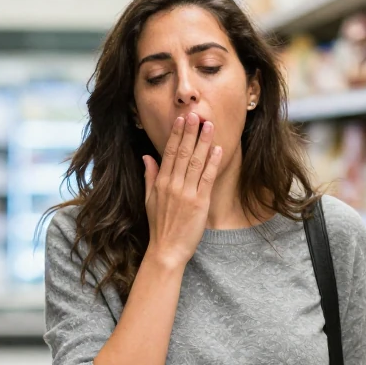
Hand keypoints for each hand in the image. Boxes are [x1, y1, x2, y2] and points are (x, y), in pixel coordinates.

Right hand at [142, 113, 222, 268]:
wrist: (167, 250)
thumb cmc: (159, 226)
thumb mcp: (149, 200)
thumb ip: (150, 176)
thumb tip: (147, 157)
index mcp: (161, 183)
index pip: (169, 153)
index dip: (177, 135)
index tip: (182, 120)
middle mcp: (173, 185)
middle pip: (183, 153)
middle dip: (191, 132)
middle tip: (196, 115)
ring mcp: (187, 193)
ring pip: (196, 162)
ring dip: (204, 143)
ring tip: (209, 126)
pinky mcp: (200, 203)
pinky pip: (207, 178)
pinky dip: (213, 163)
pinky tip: (218, 150)